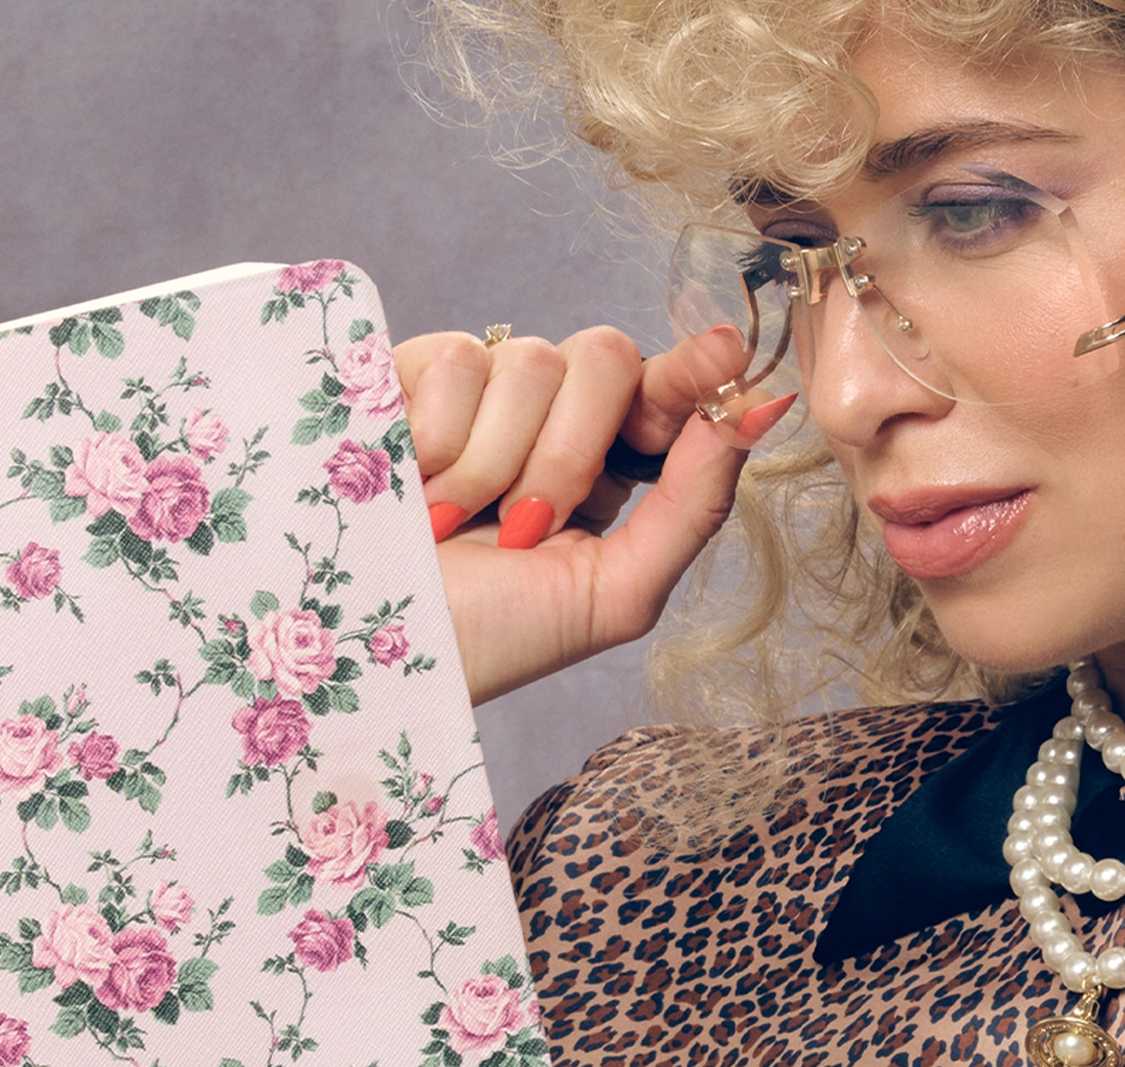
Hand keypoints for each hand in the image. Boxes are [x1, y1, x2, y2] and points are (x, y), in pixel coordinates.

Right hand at [399, 324, 802, 704]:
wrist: (365, 657)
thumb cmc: (492, 642)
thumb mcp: (615, 593)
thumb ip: (695, 502)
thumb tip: (760, 409)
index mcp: (608, 469)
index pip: (664, 389)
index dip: (694, 366)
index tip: (723, 352)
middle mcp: (546, 420)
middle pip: (604, 358)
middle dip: (570, 452)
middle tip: (522, 528)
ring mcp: (477, 395)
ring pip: (530, 361)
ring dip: (493, 463)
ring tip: (448, 524)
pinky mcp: (405, 376)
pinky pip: (457, 358)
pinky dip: (438, 436)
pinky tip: (409, 484)